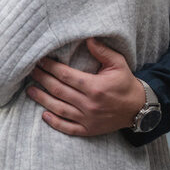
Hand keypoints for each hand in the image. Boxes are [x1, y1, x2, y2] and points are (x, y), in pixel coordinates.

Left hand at [26, 38, 145, 135]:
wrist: (139, 108)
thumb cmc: (126, 83)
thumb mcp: (118, 64)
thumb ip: (102, 51)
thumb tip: (88, 38)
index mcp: (95, 87)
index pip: (66, 75)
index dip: (51, 67)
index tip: (40, 61)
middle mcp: (89, 104)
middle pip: (59, 91)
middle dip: (43, 80)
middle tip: (31, 72)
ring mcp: (88, 119)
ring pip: (59, 109)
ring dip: (42, 99)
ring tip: (30, 91)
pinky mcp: (89, 130)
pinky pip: (68, 128)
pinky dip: (54, 123)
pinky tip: (44, 115)